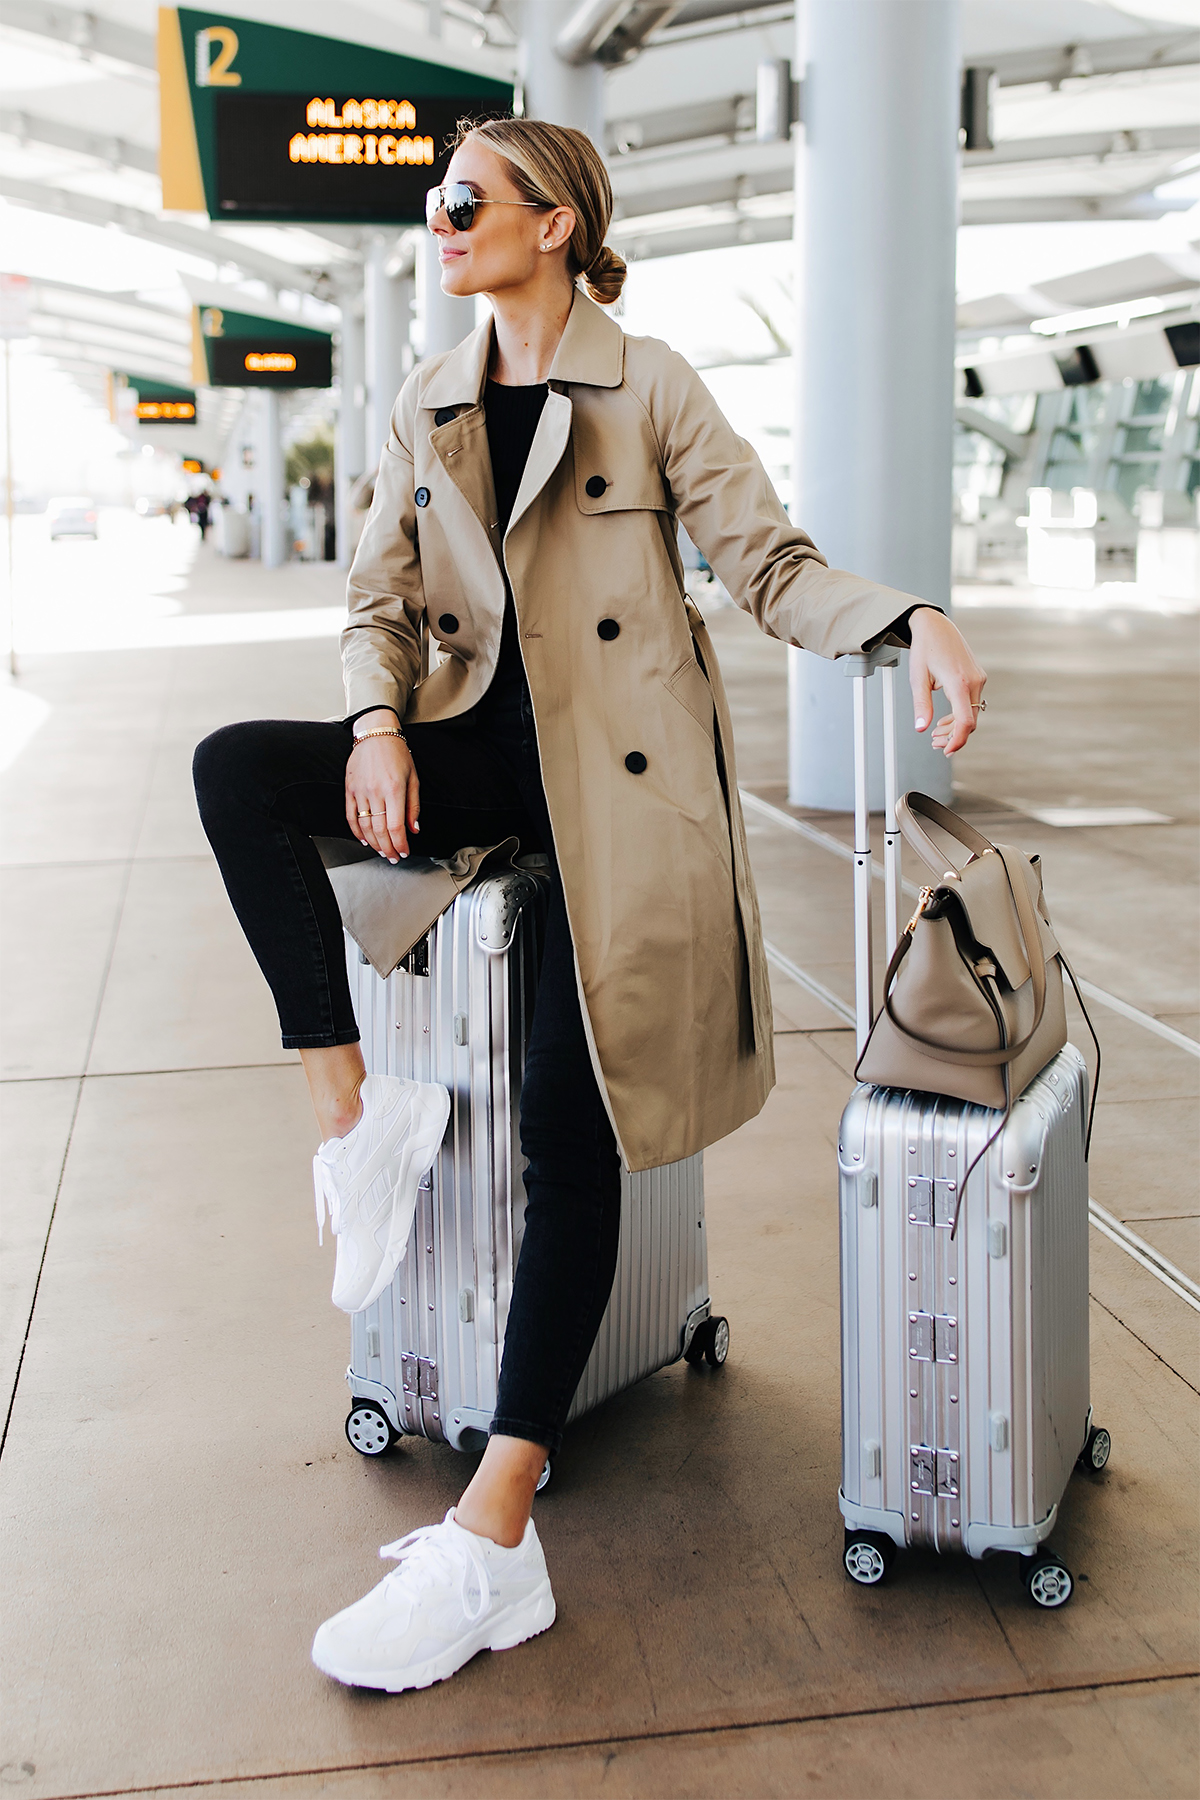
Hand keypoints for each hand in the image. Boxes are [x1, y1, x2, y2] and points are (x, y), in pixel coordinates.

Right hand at [346, 716, 419, 861]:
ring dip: (374, 843)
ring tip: (381, 851)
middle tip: (393, 857)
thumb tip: (414, 829)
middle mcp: (376, 792)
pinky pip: (351, 816)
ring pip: (365, 826)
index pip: (396, 826)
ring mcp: (360, 791)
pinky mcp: (349, 790)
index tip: (404, 852)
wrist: (375, 734)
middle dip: (388, 848)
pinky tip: (365, 840)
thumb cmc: (397, 754)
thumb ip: (414, 806)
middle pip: (379, 830)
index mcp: (394, 789)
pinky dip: (357, 832)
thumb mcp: (413, 778)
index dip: (400, 844)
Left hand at [908, 608, 986, 755]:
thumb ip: (921, 705)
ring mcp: (978, 679)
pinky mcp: (977, 678)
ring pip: (972, 714)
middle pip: (970, 721)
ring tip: (935, 734)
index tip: (946, 751)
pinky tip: (943, 720)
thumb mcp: (918, 678)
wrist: (936, 626)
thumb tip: (921, 728)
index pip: (965, 721)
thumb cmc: (925, 648)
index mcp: (959, 682)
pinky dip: (959, 715)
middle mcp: (975, 681)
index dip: (957, 740)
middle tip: (934, 744)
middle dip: (952, 736)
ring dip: (955, 727)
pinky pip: (971, 703)